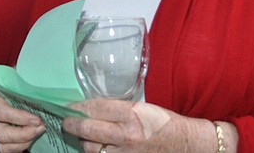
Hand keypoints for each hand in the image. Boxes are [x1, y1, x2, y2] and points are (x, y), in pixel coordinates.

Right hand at [0, 84, 44, 151]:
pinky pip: (4, 149)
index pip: (1, 111)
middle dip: (22, 134)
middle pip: (0, 131)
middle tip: (40, 128)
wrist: (16, 83)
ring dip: (22, 142)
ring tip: (37, 133)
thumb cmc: (18, 78)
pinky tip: (31, 139)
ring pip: (2, 143)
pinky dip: (19, 147)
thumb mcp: (20, 73)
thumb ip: (27, 78)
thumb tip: (43, 82)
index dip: (19, 118)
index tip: (36, 119)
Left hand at [62, 99, 220, 151]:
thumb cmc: (164, 122)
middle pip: (87, 128)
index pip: (94, 107)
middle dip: (72, 123)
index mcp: (131, 114)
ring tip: (82, 136)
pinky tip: (95, 147)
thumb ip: (117, 108)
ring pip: (91, 148)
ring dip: (83, 141)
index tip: (70, 106)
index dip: (78, 106)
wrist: (187, 145)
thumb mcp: (141, 107)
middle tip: (66, 121)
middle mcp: (126, 134)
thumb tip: (90, 108)